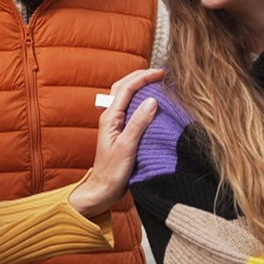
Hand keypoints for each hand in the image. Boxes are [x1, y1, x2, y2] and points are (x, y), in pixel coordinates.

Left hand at [68, 68, 161, 217]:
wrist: (103, 190)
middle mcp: (111, 117)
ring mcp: (116, 124)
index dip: (143, 77)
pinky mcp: (122, 132)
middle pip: (123, 87)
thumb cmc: (112, 172)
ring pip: (127, 97)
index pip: (126, 88)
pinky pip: (132, 109)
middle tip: (159, 73)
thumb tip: (152, 100)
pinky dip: (142, 101)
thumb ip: (138, 123)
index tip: (160, 73)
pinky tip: (153, 104)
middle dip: (140, 76)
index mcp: (110, 117)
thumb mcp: (127, 147)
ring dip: (140, 86)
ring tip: (157, 83)